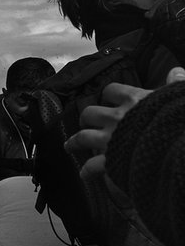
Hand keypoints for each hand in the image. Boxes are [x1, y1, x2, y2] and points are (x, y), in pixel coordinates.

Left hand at [65, 67, 184, 178]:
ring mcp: (111, 138)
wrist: (177, 146)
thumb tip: (177, 71)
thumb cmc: (177, 121)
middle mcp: (117, 118)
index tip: (109, 99)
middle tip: (86, 123)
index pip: (111, 91)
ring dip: (75, 142)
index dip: (109, 95)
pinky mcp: (111, 159)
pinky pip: (93, 165)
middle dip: (87, 118)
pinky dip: (87, 170)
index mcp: (134, 101)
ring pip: (83, 137)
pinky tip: (84, 174)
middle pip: (90, 113)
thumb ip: (175, 85)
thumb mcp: (176, 99)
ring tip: (70, 145)